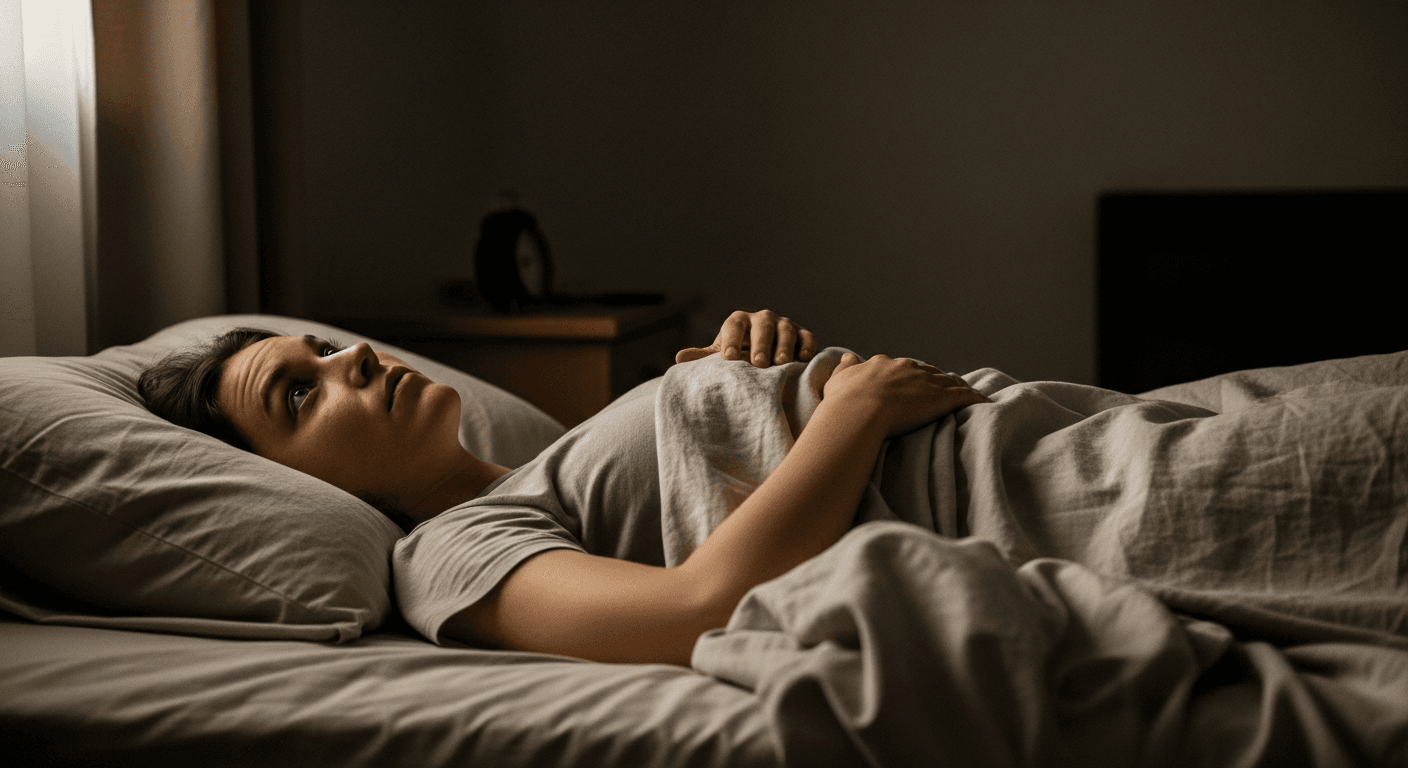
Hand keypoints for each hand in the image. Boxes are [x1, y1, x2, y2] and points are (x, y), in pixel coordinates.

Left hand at [675, 309, 818, 367]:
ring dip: (784, 345)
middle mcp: (762, 319)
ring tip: (780, 363)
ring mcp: (784, 325)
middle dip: (760, 344)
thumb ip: (703, 358)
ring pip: (786, 330)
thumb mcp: (722, 356)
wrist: (766, 358)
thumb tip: (678, 359)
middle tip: (757, 363)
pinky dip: (806, 345)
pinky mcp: (802, 335)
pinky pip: (807, 337)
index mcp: (739, 321)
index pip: (734, 325)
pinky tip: (803, 358)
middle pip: (762, 326)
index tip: (728, 358)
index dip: (731, 339)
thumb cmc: (739, 356)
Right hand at [822, 352, 989, 437]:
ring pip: (946, 381)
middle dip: (933, 379)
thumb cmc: (844, 402)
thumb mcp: (838, 380)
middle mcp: (906, 368)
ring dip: (955, 386)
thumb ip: (844, 367)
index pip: (901, 367)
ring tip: (963, 393)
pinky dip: (976, 399)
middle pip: (926, 371)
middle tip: (939, 388)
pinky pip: (964, 396)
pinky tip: (985, 403)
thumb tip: (847, 356)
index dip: (908, 375)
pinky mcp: (940, 397)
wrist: (858, 413)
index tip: (912, 382)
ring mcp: (924, 382)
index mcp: (883, 365)